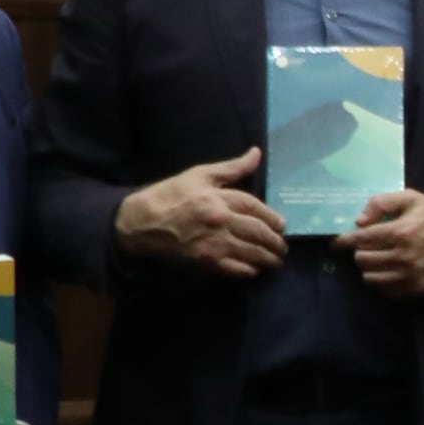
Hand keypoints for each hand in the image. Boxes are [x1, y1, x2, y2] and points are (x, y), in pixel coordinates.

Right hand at [119, 149, 288, 275]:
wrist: (140, 223)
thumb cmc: (170, 195)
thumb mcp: (199, 175)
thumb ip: (231, 168)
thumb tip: (257, 153)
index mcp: (218, 198)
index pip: (254, 207)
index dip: (271, 217)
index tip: (282, 225)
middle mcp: (219, 222)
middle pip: (257, 232)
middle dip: (274, 241)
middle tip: (283, 246)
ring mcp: (212, 244)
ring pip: (249, 253)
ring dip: (267, 258)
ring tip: (276, 260)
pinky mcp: (204, 262)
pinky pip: (233, 269)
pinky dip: (248, 271)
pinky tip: (255, 270)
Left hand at [348, 189, 423, 296]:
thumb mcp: (411, 198)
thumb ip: (382, 203)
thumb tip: (359, 221)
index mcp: (400, 232)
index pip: (361, 239)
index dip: (344, 241)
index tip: (337, 242)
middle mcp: (402, 257)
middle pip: (362, 259)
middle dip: (360, 251)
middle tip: (367, 246)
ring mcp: (409, 276)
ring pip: (370, 277)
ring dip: (369, 267)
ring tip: (377, 258)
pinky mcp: (415, 289)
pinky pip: (385, 291)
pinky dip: (381, 281)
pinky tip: (388, 270)